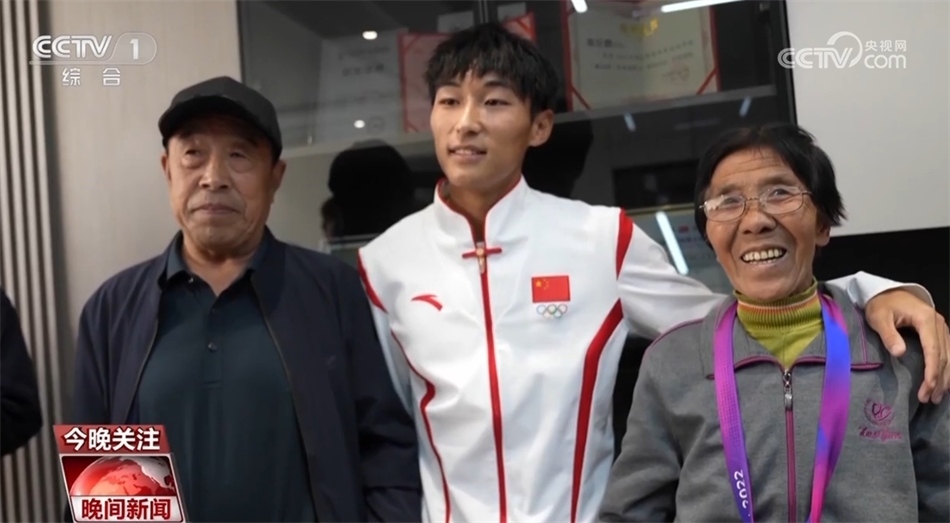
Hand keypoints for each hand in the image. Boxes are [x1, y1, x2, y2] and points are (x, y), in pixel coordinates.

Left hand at [865, 289, 949, 403]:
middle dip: (938, 380)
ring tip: (937, 397)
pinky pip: (948, 352)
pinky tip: (945, 382)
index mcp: (926, 319)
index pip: (933, 350)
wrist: (886, 292)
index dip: (932, 371)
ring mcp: (942, 327)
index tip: (928, 388)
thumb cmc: (880, 305)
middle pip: (944, 356)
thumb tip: (900, 353)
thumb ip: (888, 334)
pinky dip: (948, 368)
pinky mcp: (940, 332)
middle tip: (930, 399)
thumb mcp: (878, 317)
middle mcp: (939, 323)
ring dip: (946, 377)